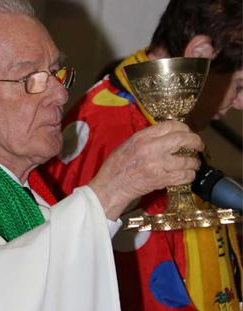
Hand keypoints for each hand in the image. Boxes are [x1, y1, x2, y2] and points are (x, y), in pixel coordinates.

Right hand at [88, 121, 202, 220]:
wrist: (111, 185)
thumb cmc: (118, 164)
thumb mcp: (130, 143)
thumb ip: (149, 137)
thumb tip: (168, 134)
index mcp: (143, 137)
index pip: (171, 125)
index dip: (184, 128)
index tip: (188, 132)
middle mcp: (151, 148)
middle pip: (182, 139)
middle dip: (196, 142)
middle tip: (199, 146)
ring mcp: (157, 164)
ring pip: (186, 160)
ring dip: (194, 163)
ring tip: (194, 164)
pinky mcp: (161, 180)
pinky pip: (183, 176)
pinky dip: (189, 176)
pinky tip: (188, 175)